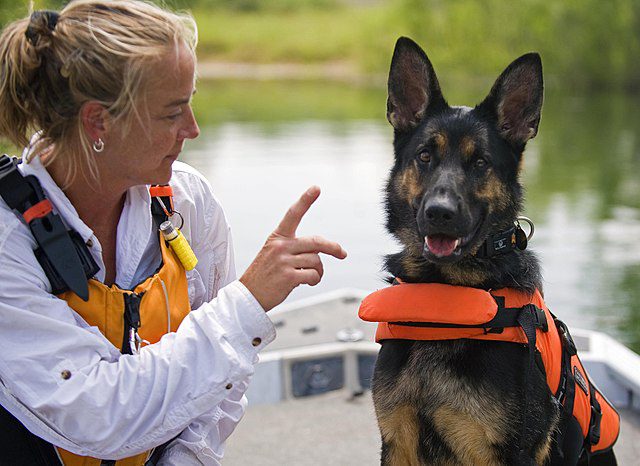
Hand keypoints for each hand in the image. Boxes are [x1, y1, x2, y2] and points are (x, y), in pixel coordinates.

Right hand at [240, 186, 346, 311]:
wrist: (248, 296)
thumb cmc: (264, 275)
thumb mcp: (274, 254)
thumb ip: (295, 248)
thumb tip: (320, 253)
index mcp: (277, 237)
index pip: (293, 214)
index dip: (306, 200)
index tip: (316, 188)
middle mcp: (281, 246)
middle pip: (317, 242)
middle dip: (333, 248)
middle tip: (342, 253)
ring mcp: (284, 261)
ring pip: (316, 261)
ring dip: (318, 271)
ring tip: (309, 277)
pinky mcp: (288, 277)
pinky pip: (313, 275)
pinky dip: (314, 280)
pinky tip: (307, 283)